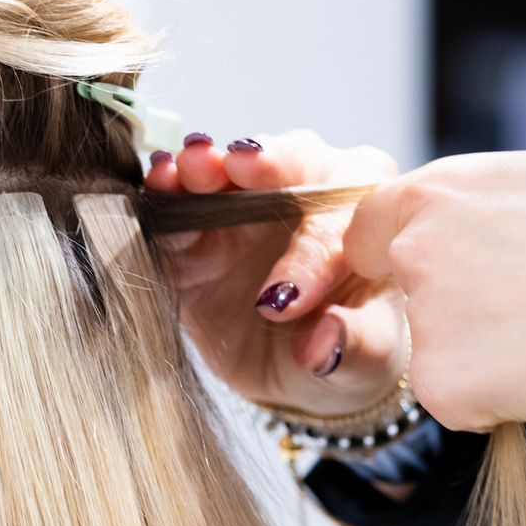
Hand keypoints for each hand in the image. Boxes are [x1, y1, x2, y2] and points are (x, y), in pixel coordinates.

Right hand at [148, 131, 406, 414]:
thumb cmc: (351, 345)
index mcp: (367, 215)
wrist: (301, 364)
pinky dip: (166, 193)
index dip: (310, 257)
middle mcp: (311, 191)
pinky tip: (157, 185)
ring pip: (231, 167)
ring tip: (188, 167)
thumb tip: (321, 347)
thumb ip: (353, 348)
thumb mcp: (366, 360)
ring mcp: (248, 203)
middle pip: (293, 161)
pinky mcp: (196, 228)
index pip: (343, 224)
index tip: (284, 300)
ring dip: (207, 166)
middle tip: (240, 164)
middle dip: (264, 163)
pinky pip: (179, 201)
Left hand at [345, 151, 525, 430]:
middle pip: (404, 289)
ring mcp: (423, 320)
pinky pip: (453, 396)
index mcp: (433, 194)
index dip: (395, 251)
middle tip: (514, 307)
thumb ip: (474, 199)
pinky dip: (487, 397)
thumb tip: (454, 213)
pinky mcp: (439, 384)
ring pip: (434, 344)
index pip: (368, 227)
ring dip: (473, 350)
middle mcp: (413, 252)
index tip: (436, 269)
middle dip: (445, 302)